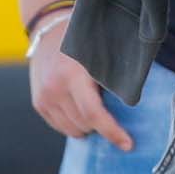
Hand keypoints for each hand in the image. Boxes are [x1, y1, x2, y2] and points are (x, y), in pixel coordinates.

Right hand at [27, 19, 133, 148]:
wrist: (49, 28)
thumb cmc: (83, 40)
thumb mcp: (103, 53)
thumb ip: (115, 78)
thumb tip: (135, 105)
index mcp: (72, 75)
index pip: (94, 114)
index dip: (113, 132)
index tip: (128, 145)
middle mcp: (54, 88)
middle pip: (85, 125)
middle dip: (102, 125)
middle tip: (112, 112)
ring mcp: (44, 97)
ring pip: (72, 130)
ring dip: (87, 126)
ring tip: (93, 106)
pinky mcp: (38, 103)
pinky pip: (60, 126)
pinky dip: (74, 123)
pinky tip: (79, 107)